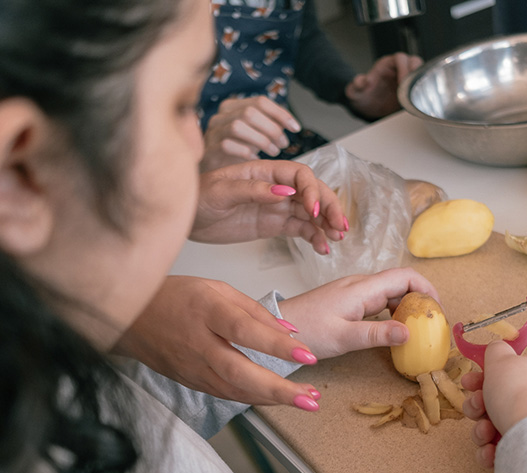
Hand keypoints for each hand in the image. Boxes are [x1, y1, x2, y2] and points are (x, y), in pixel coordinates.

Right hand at [113, 276, 322, 407]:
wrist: (128, 318)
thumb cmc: (173, 297)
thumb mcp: (216, 289)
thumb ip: (254, 310)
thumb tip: (290, 332)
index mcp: (205, 311)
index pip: (244, 330)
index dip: (276, 345)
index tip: (307, 354)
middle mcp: (197, 343)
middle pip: (239, 372)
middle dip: (279, 389)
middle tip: (310, 398)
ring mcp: (191, 367)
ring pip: (234, 391)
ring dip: (272, 399)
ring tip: (305, 400)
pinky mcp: (190, 382)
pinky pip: (225, 394)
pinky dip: (253, 398)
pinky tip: (276, 398)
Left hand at [194, 160, 347, 253]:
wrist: (187, 219)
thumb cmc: (199, 198)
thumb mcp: (221, 192)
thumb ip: (253, 190)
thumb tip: (284, 192)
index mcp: (265, 171)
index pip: (300, 175)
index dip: (312, 190)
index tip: (314, 210)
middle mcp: (276, 187)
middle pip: (312, 193)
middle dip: (329, 208)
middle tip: (339, 227)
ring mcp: (277, 207)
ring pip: (311, 213)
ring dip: (326, 224)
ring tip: (337, 239)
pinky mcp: (274, 225)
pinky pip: (300, 229)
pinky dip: (314, 237)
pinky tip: (322, 248)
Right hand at [201, 96, 301, 171]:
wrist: (211, 174)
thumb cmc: (235, 153)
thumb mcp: (253, 135)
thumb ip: (268, 125)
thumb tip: (289, 123)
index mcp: (233, 107)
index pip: (260, 101)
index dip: (281, 113)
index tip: (295, 127)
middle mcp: (221, 116)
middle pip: (250, 112)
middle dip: (272, 128)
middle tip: (283, 144)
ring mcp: (213, 131)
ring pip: (238, 126)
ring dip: (261, 140)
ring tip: (272, 151)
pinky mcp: (209, 149)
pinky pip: (228, 146)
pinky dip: (246, 153)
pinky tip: (255, 160)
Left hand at [279, 268, 439, 359]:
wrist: (276, 329)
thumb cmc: (306, 331)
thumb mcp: (344, 337)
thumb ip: (378, 334)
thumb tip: (410, 332)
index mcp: (362, 288)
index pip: (405, 276)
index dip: (427, 289)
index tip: (438, 311)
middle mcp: (360, 284)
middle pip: (401, 283)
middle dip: (421, 300)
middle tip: (431, 326)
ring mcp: (354, 291)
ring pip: (390, 292)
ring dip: (407, 307)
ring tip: (416, 330)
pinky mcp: (347, 300)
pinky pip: (378, 301)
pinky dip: (392, 312)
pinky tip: (392, 330)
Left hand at [345, 52, 422, 119]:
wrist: (367, 108)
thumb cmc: (363, 96)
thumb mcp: (355, 92)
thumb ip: (357, 85)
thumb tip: (361, 81)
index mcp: (385, 65)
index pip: (400, 58)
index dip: (403, 67)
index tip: (402, 82)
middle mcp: (397, 68)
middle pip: (414, 61)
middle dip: (416, 72)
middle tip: (413, 87)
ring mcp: (406, 78)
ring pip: (421, 71)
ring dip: (421, 81)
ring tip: (417, 94)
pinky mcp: (411, 88)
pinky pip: (421, 85)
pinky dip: (422, 90)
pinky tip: (418, 100)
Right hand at [461, 342, 526, 467]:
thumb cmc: (520, 393)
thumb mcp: (501, 359)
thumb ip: (496, 350)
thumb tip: (497, 349)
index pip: (511, 369)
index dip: (485, 375)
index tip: (469, 382)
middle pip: (498, 400)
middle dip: (478, 405)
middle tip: (477, 406)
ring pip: (496, 426)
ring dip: (482, 429)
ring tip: (486, 431)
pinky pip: (503, 450)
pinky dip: (492, 451)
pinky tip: (491, 450)